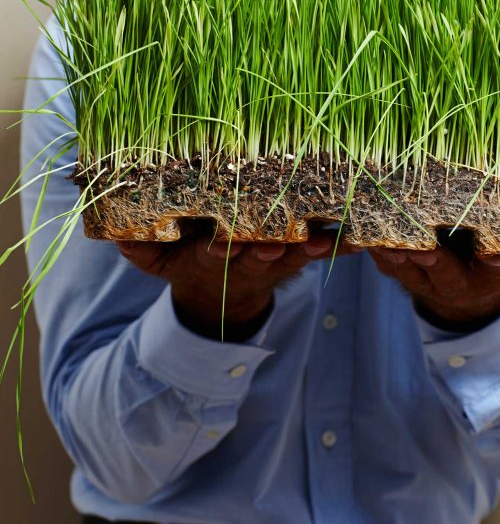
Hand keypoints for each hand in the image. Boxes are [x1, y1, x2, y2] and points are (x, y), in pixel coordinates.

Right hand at [115, 228, 356, 340]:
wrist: (221, 290)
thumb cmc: (187, 260)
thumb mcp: (159, 263)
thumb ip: (140, 250)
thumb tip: (117, 235)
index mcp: (214, 255)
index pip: (216, 253)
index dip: (220, 250)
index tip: (222, 246)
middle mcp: (248, 256)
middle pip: (258, 252)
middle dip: (265, 248)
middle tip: (271, 243)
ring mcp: (276, 256)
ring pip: (292, 251)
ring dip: (306, 248)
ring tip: (320, 241)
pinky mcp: (299, 251)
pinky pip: (320, 248)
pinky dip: (338, 245)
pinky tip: (356, 239)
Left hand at [369, 233, 499, 331]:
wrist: (469, 295)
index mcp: (494, 276)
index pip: (497, 267)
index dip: (495, 259)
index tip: (492, 250)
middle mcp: (458, 282)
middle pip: (445, 273)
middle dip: (435, 262)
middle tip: (424, 248)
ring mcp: (425, 281)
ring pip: (408, 271)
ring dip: (397, 255)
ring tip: (385, 238)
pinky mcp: (398, 274)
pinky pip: (384, 265)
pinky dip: (374, 248)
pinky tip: (364, 231)